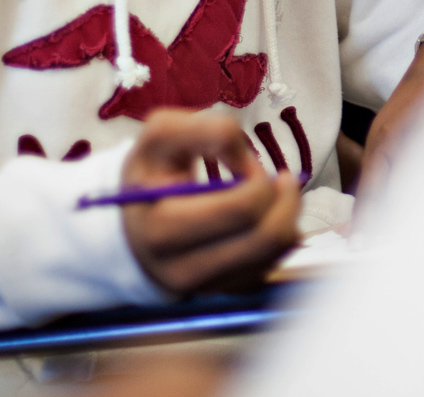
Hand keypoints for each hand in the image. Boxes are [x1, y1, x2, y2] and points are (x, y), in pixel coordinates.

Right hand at [120, 110, 300, 295]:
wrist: (136, 224)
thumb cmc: (152, 173)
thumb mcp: (161, 135)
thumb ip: (207, 131)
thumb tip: (248, 164)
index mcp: (162, 229)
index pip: (240, 209)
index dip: (258, 179)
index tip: (248, 163)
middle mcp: (183, 269)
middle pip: (267, 236)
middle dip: (285, 197)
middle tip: (280, 178)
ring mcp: (207, 286)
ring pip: (277, 252)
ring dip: (288, 215)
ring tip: (274, 194)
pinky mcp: (227, 291)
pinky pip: (274, 263)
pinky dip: (279, 235)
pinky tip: (263, 218)